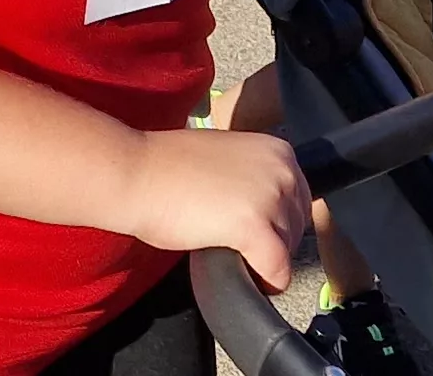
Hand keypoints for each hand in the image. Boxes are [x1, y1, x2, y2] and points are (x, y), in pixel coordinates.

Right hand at [113, 126, 312, 292]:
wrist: (134, 173)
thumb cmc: (165, 167)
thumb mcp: (225, 158)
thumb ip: (252, 176)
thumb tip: (264, 209)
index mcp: (277, 150)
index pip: (299, 200)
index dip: (275, 222)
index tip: (252, 231)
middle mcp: (282, 170)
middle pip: (297, 226)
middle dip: (271, 241)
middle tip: (237, 246)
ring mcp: (270, 197)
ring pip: (289, 249)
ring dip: (264, 260)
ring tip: (230, 254)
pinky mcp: (254, 227)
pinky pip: (278, 270)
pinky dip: (266, 282)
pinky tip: (246, 279)